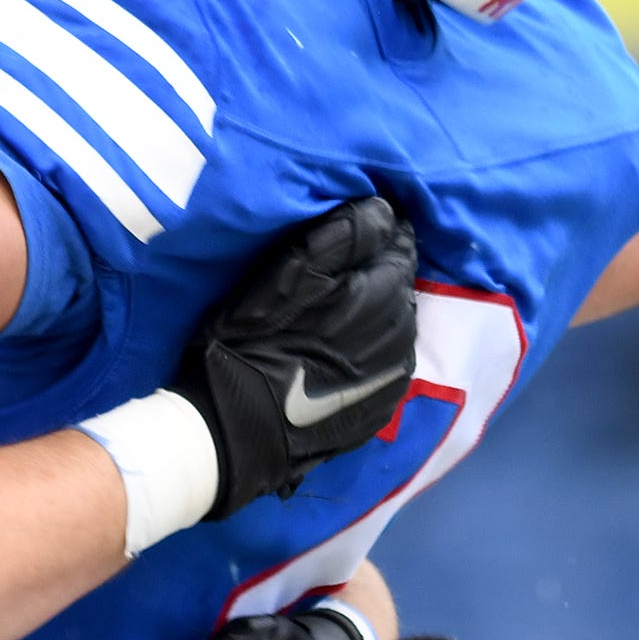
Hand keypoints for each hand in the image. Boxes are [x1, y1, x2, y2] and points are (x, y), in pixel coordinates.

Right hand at [173, 194, 420, 518]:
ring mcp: (394, 373)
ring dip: (376, 315)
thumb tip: (385, 209)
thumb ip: (346, 234)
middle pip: (401, 285)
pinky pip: (388, 364)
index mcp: (384, 291)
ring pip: (397, 325)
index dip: (375, 236)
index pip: (400, 244)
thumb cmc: (251, 340)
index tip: (348, 239)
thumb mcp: (287, 272)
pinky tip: (339, 356)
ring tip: (334, 321)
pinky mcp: (382, 407)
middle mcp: (402, 331)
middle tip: (334, 281)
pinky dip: (371, 352)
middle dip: (377, 276)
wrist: (236, 430)